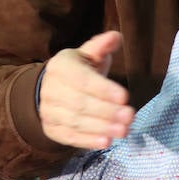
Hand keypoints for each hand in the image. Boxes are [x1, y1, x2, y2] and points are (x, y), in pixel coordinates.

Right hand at [39, 31, 133, 149]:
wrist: (52, 88)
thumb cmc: (79, 69)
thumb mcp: (89, 53)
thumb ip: (103, 46)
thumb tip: (116, 37)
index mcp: (60, 66)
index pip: (82, 79)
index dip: (103, 89)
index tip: (125, 97)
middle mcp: (51, 88)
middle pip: (80, 103)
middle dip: (107, 111)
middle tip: (130, 116)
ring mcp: (48, 110)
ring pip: (76, 121)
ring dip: (101, 128)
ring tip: (124, 130)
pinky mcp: (51, 129)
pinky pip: (70, 137)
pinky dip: (88, 141)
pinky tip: (106, 142)